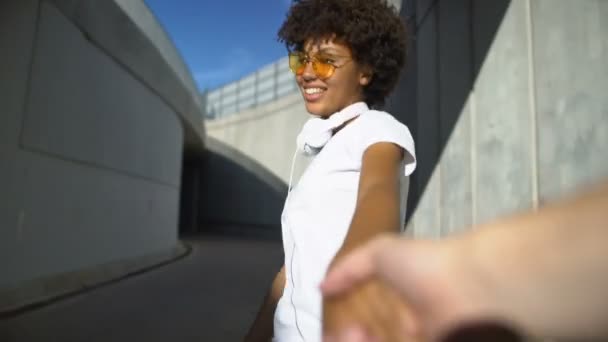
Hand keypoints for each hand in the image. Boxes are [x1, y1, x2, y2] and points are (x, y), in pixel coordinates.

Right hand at [321, 233, 497, 340]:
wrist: (471, 287)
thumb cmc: (426, 266)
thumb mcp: (382, 253)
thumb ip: (349, 268)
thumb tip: (321, 287)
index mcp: (397, 308)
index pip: (362, 327)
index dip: (342, 332)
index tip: (330, 332)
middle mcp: (406, 330)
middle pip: (369, 338)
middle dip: (349, 340)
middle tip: (346, 333)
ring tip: (354, 334)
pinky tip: (363, 336)